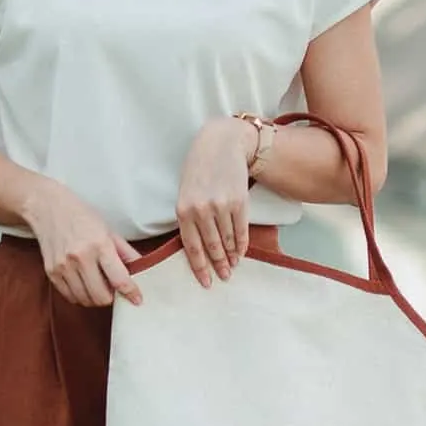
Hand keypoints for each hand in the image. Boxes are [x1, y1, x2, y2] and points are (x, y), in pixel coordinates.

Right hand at [22, 180, 141, 306]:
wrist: (47, 207)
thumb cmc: (80, 216)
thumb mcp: (108, 230)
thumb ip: (125, 252)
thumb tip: (143, 269)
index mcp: (99, 244)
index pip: (119, 279)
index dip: (131, 293)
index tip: (136, 299)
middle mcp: (80, 257)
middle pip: (101, 296)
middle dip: (111, 297)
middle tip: (113, 288)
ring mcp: (63, 266)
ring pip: (85, 300)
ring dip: (95, 298)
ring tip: (97, 285)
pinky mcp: (51, 272)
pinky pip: (70, 296)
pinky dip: (80, 295)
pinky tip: (83, 284)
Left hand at [176, 118, 256, 286]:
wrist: (221, 144)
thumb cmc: (198, 168)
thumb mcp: (185, 191)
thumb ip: (189, 216)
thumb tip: (198, 245)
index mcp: (183, 209)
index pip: (192, 247)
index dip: (200, 267)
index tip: (206, 282)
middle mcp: (201, 210)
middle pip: (212, 246)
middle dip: (218, 265)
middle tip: (223, 278)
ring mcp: (221, 206)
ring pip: (228, 240)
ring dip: (231, 256)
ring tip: (233, 267)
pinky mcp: (239, 202)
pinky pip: (241, 230)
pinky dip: (242, 244)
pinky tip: (241, 253)